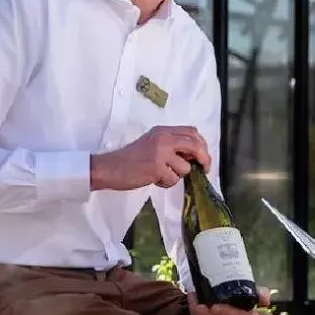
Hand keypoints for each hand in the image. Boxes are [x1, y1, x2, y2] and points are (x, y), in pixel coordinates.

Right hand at [90, 125, 210, 190]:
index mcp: (163, 131)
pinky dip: (166, 183)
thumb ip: (171, 145)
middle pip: (195, 145)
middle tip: (204, 169)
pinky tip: (154, 179)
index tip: (203, 156)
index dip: (202, 144)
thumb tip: (194, 155)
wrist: (110, 167)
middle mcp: (164, 138)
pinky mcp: (157, 167)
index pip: (192, 132)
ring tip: (161, 175)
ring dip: (176, 175)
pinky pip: (173, 179)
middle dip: (204, 159)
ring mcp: (160, 152)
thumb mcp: (152, 143)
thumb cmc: (130, 158)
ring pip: (185, 167)